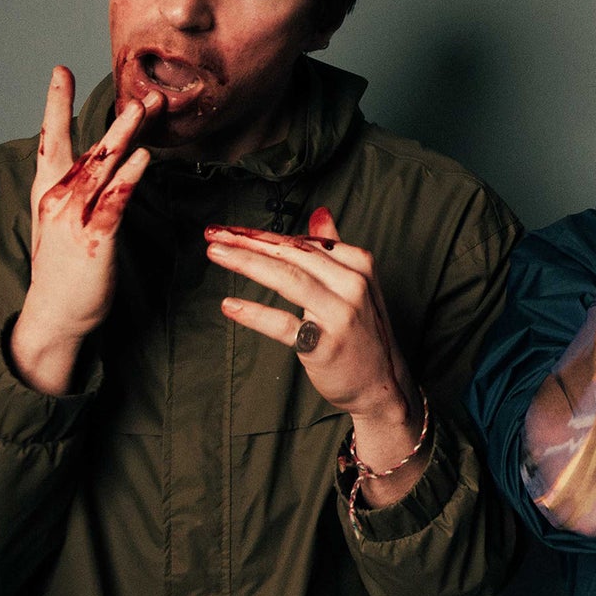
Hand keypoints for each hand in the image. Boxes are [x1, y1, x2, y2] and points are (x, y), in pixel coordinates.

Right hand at [12, 66, 157, 395]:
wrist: (54, 314)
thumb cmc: (63, 266)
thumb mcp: (61, 220)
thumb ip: (78, 188)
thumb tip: (103, 160)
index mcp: (48, 190)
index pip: (51, 138)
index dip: (55, 103)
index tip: (60, 70)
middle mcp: (58, 198)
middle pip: (88, 147)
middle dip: (114, 117)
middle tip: (137, 90)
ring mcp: (75, 217)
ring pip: (104, 167)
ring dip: (127, 135)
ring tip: (145, 107)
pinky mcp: (95, 239)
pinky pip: (115, 202)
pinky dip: (129, 177)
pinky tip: (144, 156)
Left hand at [205, 208, 413, 421]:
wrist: (382, 382)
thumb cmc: (363, 331)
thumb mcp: (356, 284)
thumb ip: (334, 248)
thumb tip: (320, 213)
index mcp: (357, 264)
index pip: (301, 243)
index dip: (262, 235)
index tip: (231, 230)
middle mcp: (352, 284)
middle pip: (292, 255)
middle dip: (248, 242)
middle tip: (214, 234)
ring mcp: (340, 314)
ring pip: (287, 279)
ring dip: (247, 263)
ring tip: (216, 254)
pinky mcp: (325, 344)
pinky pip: (284, 324)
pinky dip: (254, 313)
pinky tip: (230, 306)